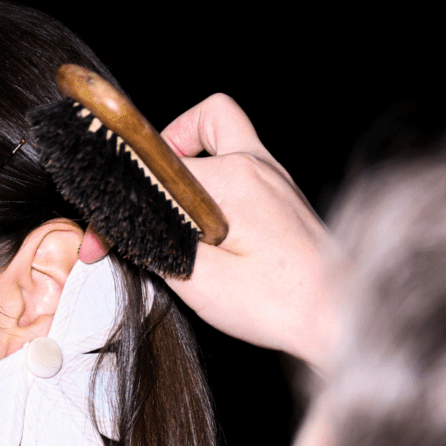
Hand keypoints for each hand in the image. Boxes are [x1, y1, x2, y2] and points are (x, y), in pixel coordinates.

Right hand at [81, 95, 332, 369]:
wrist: (341, 316)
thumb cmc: (282, 303)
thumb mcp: (200, 282)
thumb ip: (157, 245)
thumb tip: (132, 228)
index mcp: (234, 179)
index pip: (157, 165)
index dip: (122, 199)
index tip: (105, 233)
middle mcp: (257, 164)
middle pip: (191, 129)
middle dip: (155, 161)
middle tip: (140, 199)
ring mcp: (274, 176)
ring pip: (221, 131)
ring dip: (189, 159)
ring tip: (170, 203)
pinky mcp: (283, 194)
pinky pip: (241, 160)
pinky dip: (215, 178)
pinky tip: (207, 222)